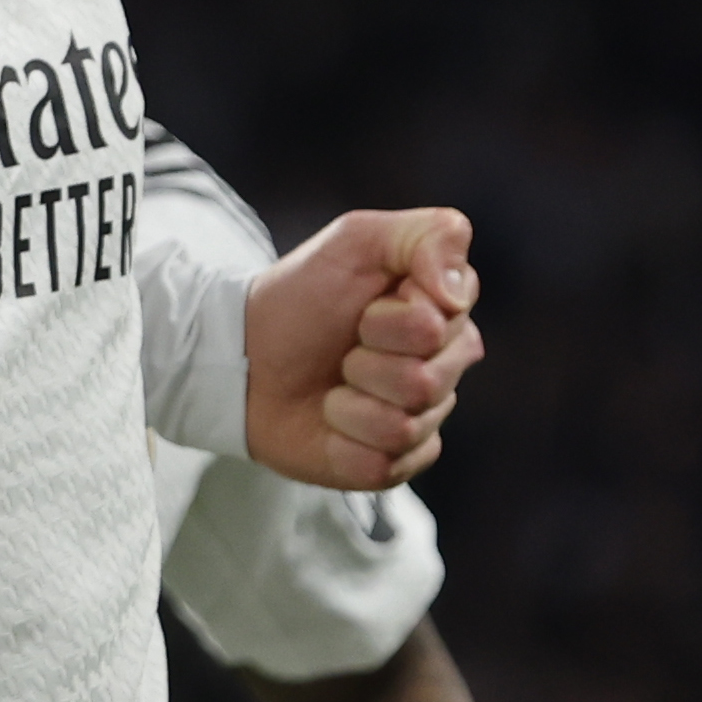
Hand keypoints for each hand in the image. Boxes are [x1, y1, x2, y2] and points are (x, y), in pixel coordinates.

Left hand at [245, 208, 482, 491]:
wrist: (244, 359)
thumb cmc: (301, 297)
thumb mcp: (358, 240)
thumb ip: (429, 237)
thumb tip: (457, 295)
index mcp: (445, 315)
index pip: (444, 324)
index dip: (391, 317)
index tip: (363, 306)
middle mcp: (443, 368)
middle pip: (429, 380)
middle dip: (367, 360)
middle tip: (344, 347)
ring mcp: (421, 419)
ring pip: (406, 424)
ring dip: (351, 401)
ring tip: (334, 384)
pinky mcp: (394, 463)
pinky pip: (385, 463)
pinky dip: (343, 441)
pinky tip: (330, 422)